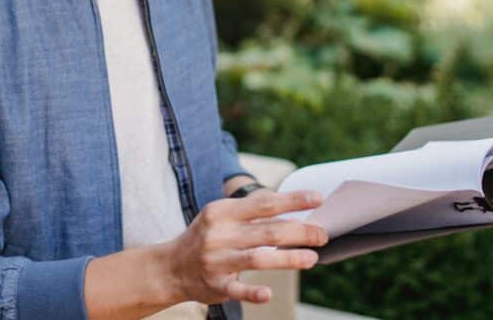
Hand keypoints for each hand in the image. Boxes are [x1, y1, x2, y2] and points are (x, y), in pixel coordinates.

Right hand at [163, 189, 327, 304]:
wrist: (170, 267)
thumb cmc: (207, 237)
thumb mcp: (221, 217)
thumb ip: (252, 213)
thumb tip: (293, 209)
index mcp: (222, 211)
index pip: (264, 203)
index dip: (293, 201)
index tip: (318, 198)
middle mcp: (219, 234)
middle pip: (267, 232)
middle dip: (300, 232)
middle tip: (323, 234)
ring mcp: (216, 260)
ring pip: (257, 258)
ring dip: (288, 259)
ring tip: (312, 258)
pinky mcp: (215, 285)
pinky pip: (236, 290)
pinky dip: (252, 292)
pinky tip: (268, 294)